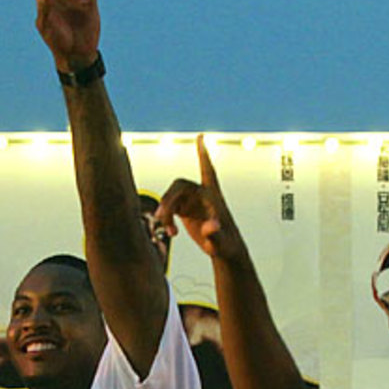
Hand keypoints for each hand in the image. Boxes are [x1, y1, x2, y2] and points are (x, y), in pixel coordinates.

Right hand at [155, 136, 243, 259]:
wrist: (225, 251)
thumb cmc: (227, 245)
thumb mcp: (221, 242)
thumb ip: (215, 233)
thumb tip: (211, 226)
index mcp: (213, 195)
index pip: (207, 170)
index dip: (203, 153)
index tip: (201, 136)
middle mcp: (201, 194)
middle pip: (178, 186)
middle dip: (168, 199)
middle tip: (161, 216)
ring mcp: (192, 202)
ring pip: (170, 198)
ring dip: (166, 214)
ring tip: (170, 232)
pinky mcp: (185, 211)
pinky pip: (169, 209)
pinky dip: (167, 220)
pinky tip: (171, 233)